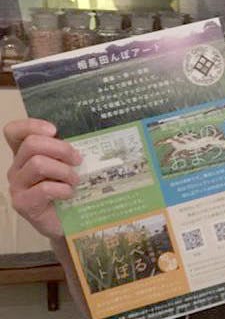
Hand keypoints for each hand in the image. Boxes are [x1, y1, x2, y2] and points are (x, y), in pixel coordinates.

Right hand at [4, 118, 81, 238]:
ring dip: (63, 171)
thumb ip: (68, 151)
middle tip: (78, 160)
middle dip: (60, 148)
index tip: (54, 130)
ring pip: (37, 164)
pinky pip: (43, 189)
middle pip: (31, 144)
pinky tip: (69, 193)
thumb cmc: (70, 189)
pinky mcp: (23, 203)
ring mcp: (17, 186)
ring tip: (75, 180)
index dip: (31, 125)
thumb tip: (87, 137)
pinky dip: (62, 189)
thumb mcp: (70, 165)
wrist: (69, 222)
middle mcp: (17, 168)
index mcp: (26, 155)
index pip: (15, 132)